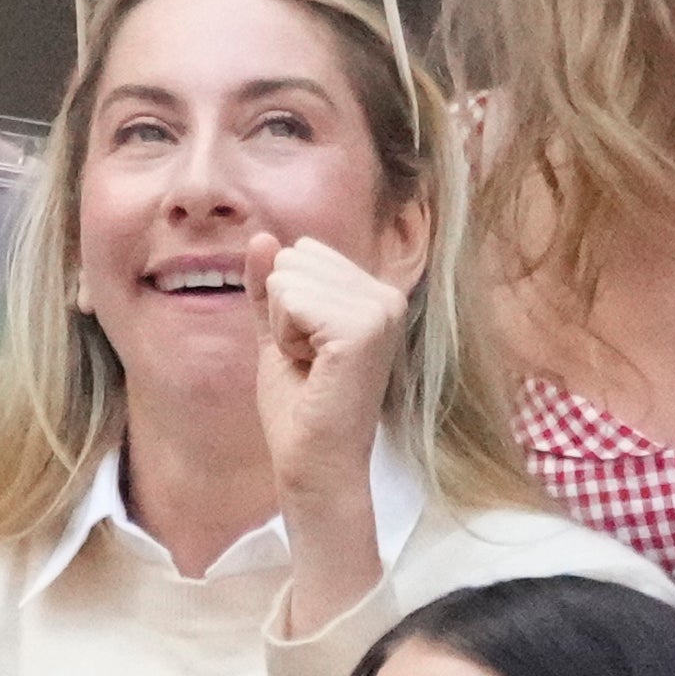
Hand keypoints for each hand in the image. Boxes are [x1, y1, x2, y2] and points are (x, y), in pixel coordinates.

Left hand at [247, 234, 407, 502]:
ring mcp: (380, 309)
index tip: (308, 349)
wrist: (313, 463)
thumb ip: (270, 288)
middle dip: (282, 313)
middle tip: (308, 360)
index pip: (304, 253)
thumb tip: (262, 237)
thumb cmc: (299, 407)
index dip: (286, 303)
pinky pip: (291, 302)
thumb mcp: (278, 334)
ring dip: (283, 328)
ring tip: (311, 366)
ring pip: (289, 280)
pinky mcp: (363, 328)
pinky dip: (285, 337)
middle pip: (294, 261)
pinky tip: (312, 368)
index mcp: (376, 293)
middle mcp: (387, 294)